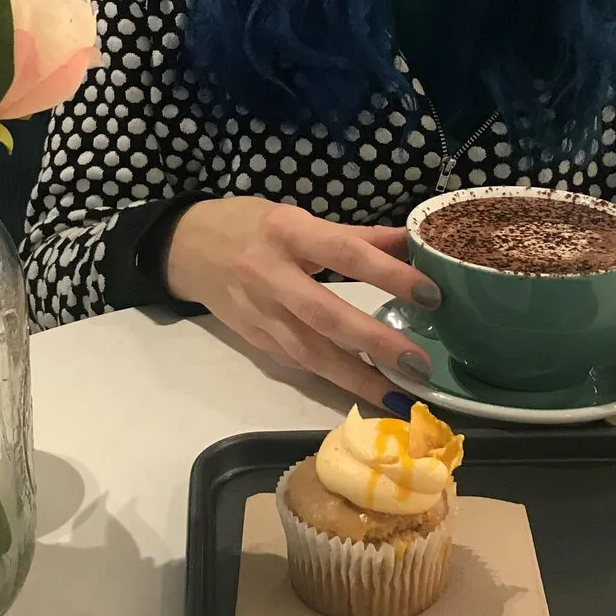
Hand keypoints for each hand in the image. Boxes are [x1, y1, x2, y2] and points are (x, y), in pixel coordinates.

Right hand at [167, 197, 439, 406]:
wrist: (185, 248)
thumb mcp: (298, 217)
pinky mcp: (255, 340)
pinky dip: (332, 378)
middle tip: (418, 363)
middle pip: (325, 315)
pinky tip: (363, 390)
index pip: (344, 253)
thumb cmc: (249, 225)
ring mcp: (258, 313)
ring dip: (356, 378)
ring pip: (309, 353)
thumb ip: (355, 234)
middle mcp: (269, 275)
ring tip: (397, 397)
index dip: (387, 274)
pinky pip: (298, 362)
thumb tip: (413, 242)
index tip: (430, 294)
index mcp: (286, 232)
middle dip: (374, 342)